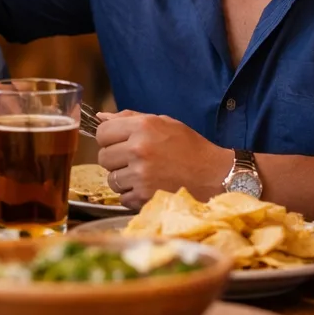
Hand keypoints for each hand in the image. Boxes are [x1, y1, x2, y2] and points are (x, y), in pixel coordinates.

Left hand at [95, 111, 233, 208]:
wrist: (213, 175)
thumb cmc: (189, 147)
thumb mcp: (163, 123)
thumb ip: (130, 119)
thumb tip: (100, 118)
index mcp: (142, 127)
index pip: (102, 133)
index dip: (109, 139)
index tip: (119, 143)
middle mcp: (138, 149)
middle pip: (103, 157)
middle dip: (115, 160)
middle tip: (135, 161)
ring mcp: (140, 175)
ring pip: (111, 179)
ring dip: (123, 179)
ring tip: (144, 175)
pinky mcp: (144, 196)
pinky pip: (122, 197)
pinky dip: (132, 195)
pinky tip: (149, 188)